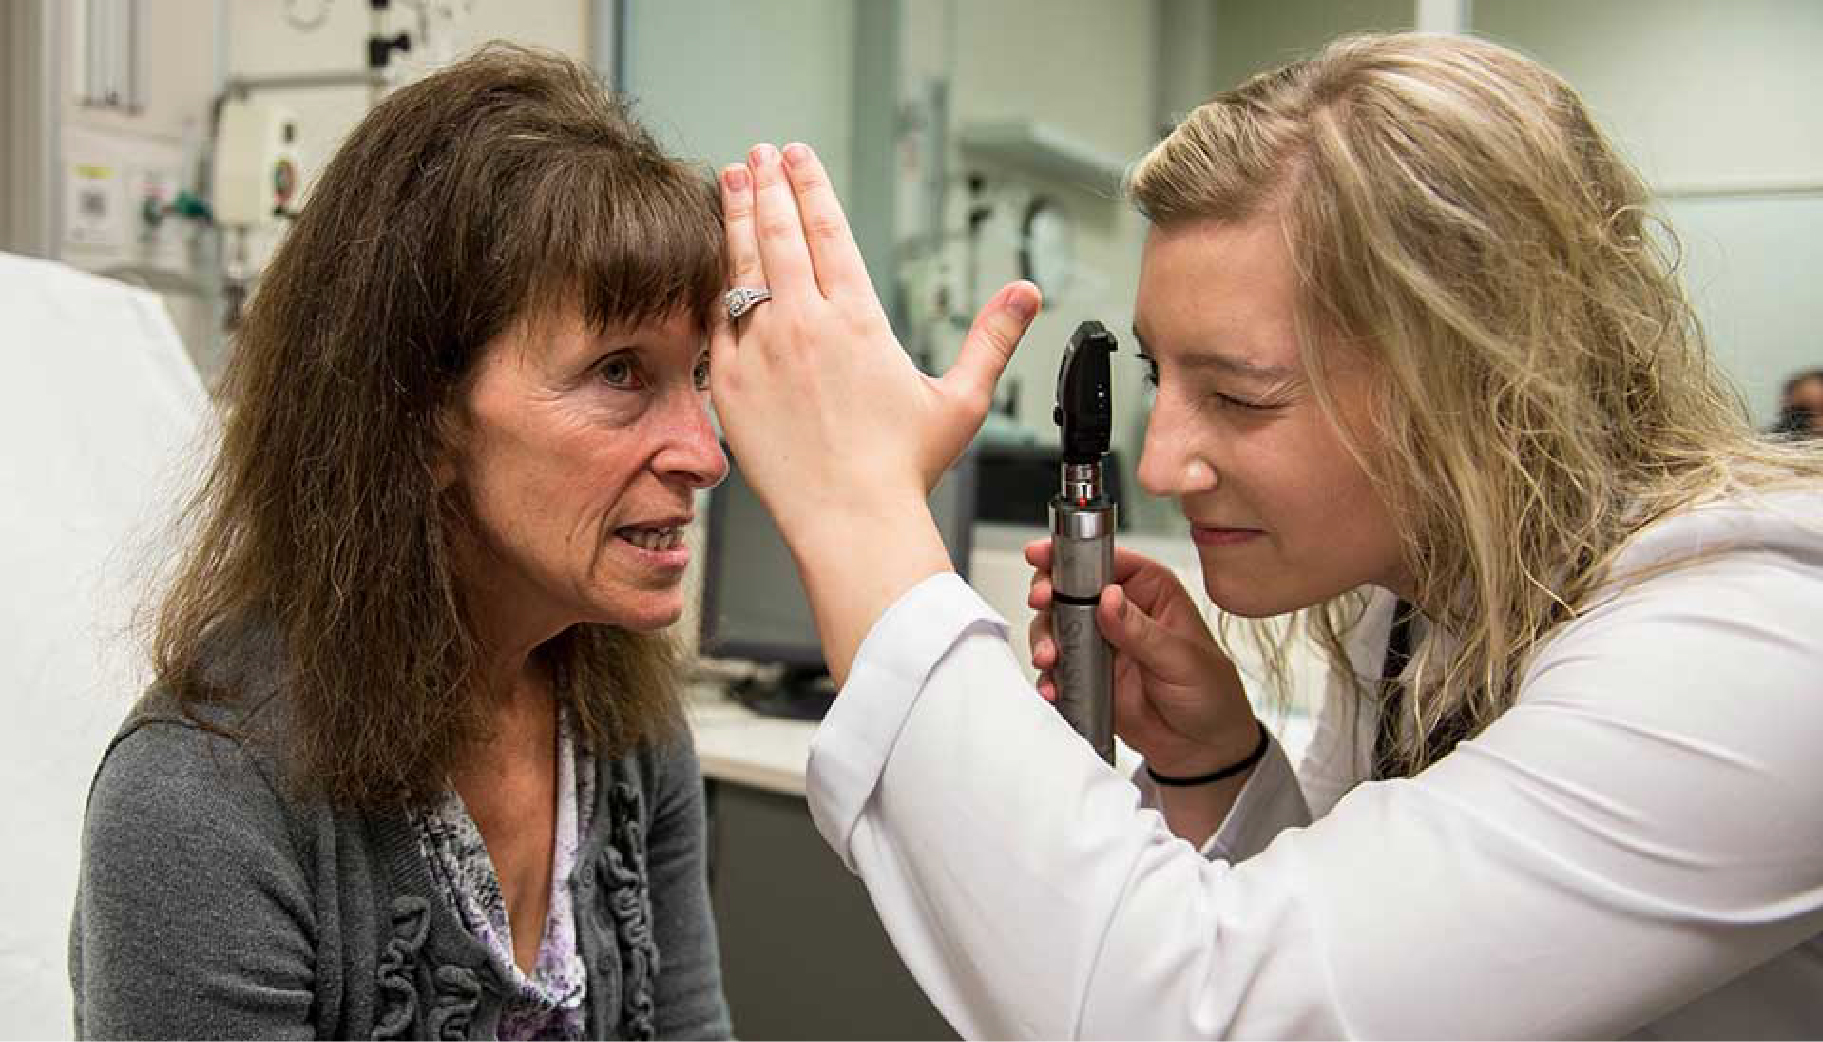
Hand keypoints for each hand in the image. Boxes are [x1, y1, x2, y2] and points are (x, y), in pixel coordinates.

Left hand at [708, 142, 1041, 683]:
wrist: (850, 521)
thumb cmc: (904, 470)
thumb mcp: (962, 399)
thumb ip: (991, 338)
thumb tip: (1027, 293)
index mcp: (858, 318)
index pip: (827, 231)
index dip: (811, 186)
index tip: (797, 155)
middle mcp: (806, 323)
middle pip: (779, 234)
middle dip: (768, 185)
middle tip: (758, 155)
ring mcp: (763, 351)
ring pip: (741, 266)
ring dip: (736, 217)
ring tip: (730, 180)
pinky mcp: (732, 384)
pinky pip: (717, 322)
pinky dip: (713, 285)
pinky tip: (711, 265)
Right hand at [1025, 539, 1258, 776]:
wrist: (1201, 747)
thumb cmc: (1209, 693)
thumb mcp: (1181, 659)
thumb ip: (1141, 630)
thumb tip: (1109, 598)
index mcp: (1151, 590)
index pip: (1106, 559)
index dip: (1072, 553)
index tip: (1044, 555)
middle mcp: (1121, 610)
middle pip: (1070, 586)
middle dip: (1048, 593)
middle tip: (1042, 602)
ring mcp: (1100, 642)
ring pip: (1056, 625)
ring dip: (1045, 638)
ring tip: (1051, 658)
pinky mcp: (1087, 674)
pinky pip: (1058, 668)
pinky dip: (1049, 676)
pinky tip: (1054, 686)